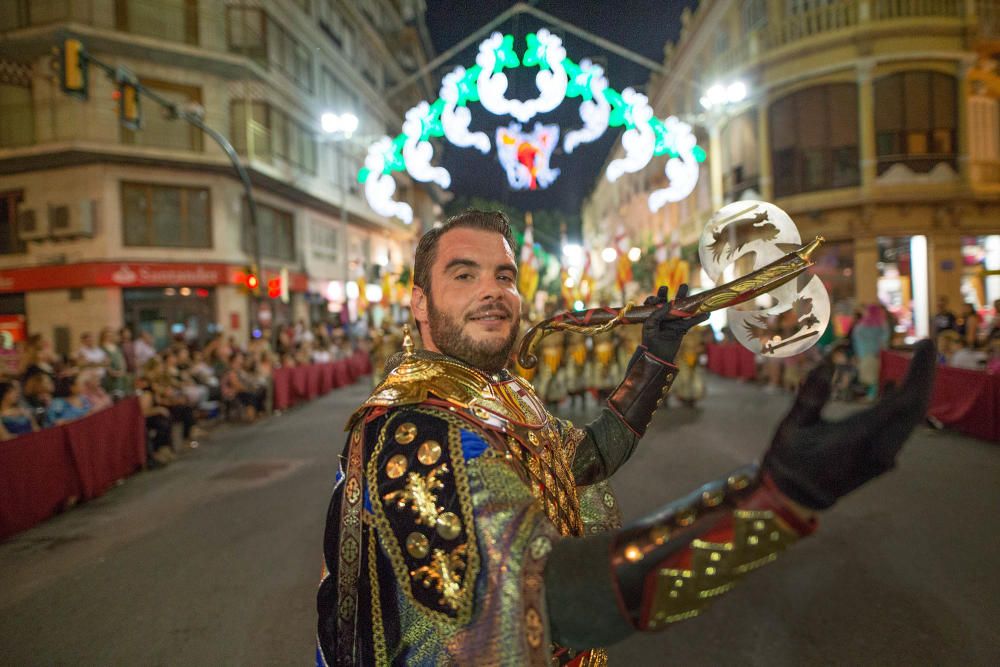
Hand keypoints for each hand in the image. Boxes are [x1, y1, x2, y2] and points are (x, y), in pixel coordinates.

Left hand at [641, 284, 708, 362]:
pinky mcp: (682, 329)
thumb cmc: (649, 339)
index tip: (661, 293)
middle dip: (679, 293)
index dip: (660, 295)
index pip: (658, 300)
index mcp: (655, 313)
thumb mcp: (650, 324)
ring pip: (684, 309)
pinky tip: (707, 314)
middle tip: (684, 286)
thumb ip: (659, 312)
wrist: (656, 355)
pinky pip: (692, 322)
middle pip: (674, 302)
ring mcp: (674, 321)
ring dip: (690, 302)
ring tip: (697, 297)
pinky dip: (699, 318)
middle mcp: (665, 315)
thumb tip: (671, 303)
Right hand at [762, 339, 935, 509]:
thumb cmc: (789, 460)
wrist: (796, 498)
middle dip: (924, 375)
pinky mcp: (882, 459)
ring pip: (912, 419)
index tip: (923, 344)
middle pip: (916, 408)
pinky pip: (902, 428)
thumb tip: (826, 363)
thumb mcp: (791, 426)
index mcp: (859, 438)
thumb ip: (809, 395)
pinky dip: (903, 404)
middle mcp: (879, 449)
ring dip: (916, 389)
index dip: (918, 372)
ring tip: (917, 360)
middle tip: (926, 345)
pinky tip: (893, 385)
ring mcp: (884, 457)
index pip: (903, 401)